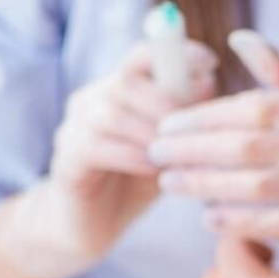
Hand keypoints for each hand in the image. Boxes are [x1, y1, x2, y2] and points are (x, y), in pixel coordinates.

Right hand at [8, 41, 217, 277]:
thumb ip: (187, 115)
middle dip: (167, 104)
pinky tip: (156, 172)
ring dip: (152, 134)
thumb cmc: (139, 179)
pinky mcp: (66, 158)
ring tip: (176, 155)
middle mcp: (92, 99)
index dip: (177, 51)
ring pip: (112, 113)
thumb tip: (208, 82)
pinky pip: (97, 146)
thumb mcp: (172, 143)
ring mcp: (74, 127)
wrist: (92, 226)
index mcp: (120, 88)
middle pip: (127, 81)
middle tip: (192, 133)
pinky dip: (133, 156)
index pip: (144, 53)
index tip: (212, 62)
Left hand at [151, 31, 278, 262]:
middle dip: (192, 151)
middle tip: (154, 150)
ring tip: (170, 181)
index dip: (205, 117)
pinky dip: (237, 222)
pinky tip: (207, 215)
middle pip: (245, 151)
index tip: (168, 119)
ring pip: (253, 189)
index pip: (253, 110)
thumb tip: (236, 39)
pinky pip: (274, 224)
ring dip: (203, 186)